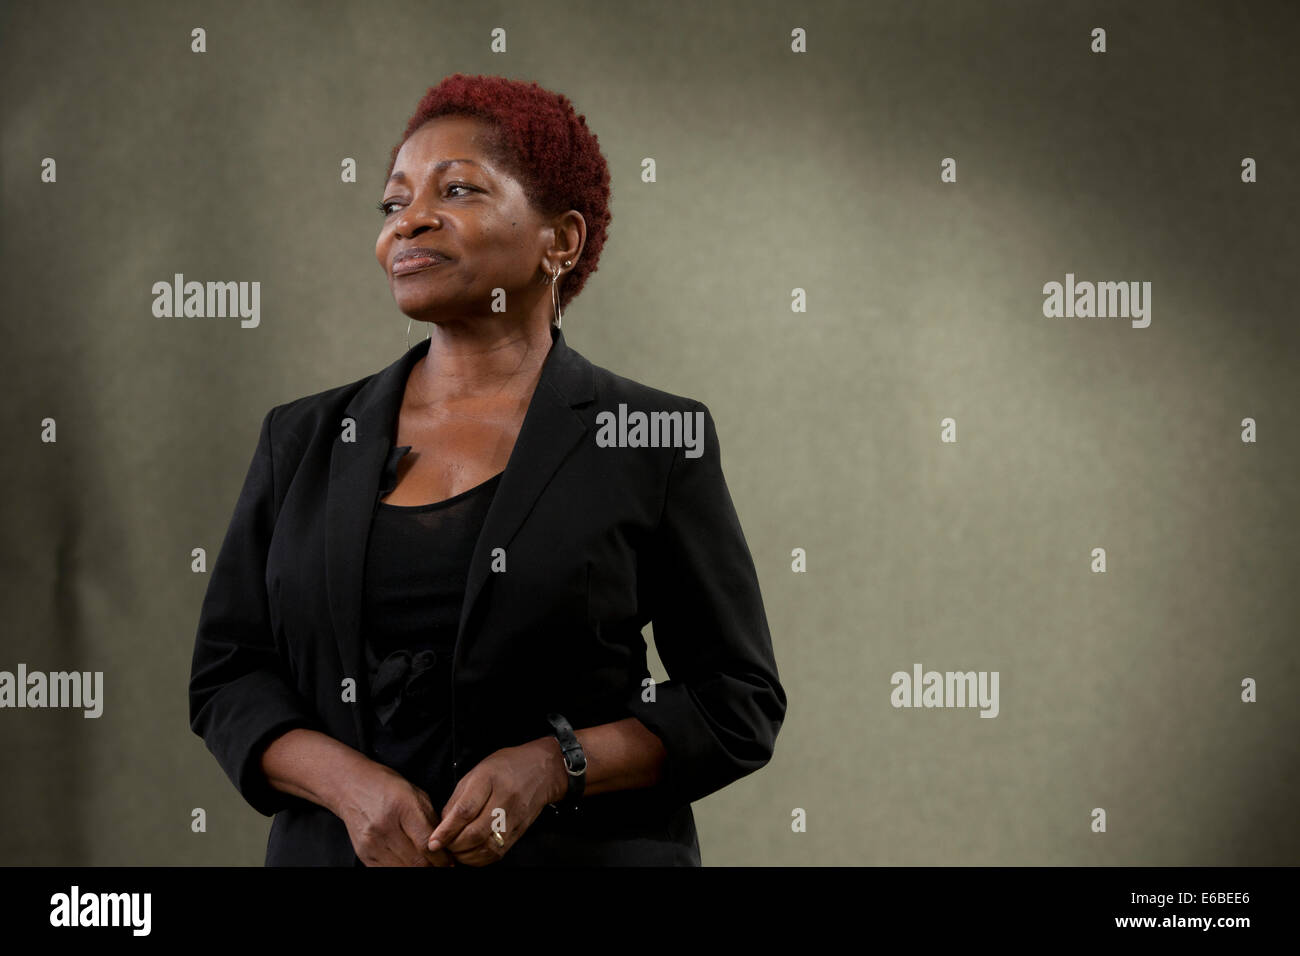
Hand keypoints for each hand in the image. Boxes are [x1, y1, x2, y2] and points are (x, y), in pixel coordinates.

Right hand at [333, 759, 456, 866]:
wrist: (352, 786)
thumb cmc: (387, 787)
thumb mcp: (416, 794)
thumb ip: (431, 821)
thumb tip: (445, 846)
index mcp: (402, 808)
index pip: (426, 844)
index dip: (442, 858)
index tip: (450, 862)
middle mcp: (384, 828)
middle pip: (416, 862)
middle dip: (433, 867)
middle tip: (442, 865)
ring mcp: (371, 843)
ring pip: (402, 870)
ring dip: (418, 869)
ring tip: (427, 864)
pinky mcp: (363, 854)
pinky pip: (387, 871)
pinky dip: (401, 869)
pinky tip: (409, 863)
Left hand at [427, 738, 565, 865]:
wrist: (542, 769)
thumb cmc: (506, 767)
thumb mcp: (477, 772)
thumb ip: (458, 799)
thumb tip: (443, 826)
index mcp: (489, 778)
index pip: (465, 810)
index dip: (447, 830)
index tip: (433, 841)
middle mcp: (504, 798)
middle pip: (475, 833)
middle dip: (454, 846)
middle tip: (443, 847)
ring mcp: (515, 816)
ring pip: (487, 847)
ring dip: (466, 855)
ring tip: (455, 851)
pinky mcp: (520, 830)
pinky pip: (498, 852)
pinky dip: (480, 858)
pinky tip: (471, 854)